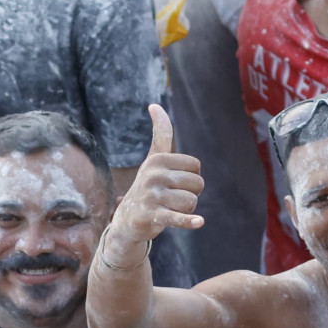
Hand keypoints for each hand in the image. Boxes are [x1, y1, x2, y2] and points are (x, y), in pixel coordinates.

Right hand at [106, 105, 204, 251]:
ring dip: (186, 211)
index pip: (195, 167)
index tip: (174, 184)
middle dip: (190, 195)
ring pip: (191, 202)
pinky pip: (177, 217)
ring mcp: (152, 195)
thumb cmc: (147, 187)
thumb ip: (160, 134)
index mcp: (158, 159)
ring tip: (168, 210)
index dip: (190, 179)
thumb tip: (154, 105)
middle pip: (197, 184)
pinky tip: (199, 222)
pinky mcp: (152, 216)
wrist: (128, 221)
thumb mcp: (154, 159)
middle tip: (171, 199)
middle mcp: (153, 174)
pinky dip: (188, 221)